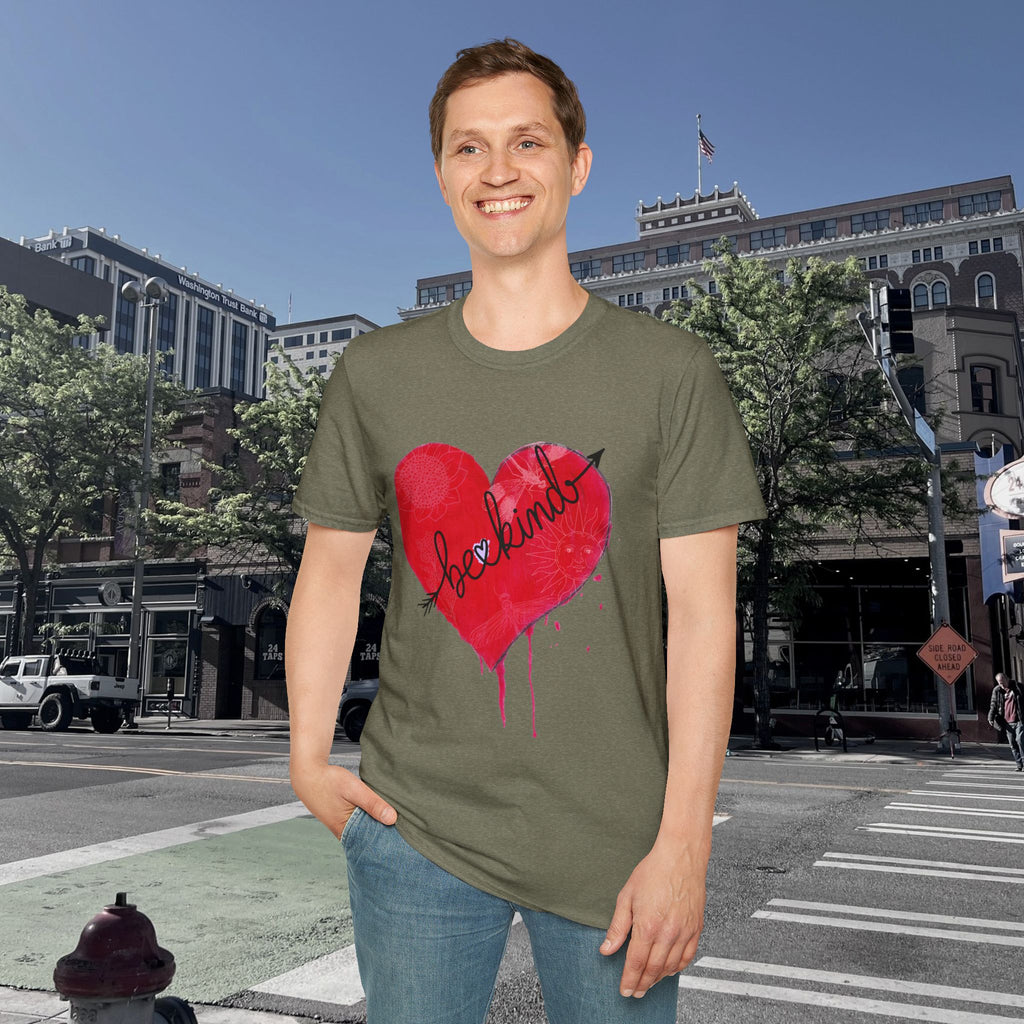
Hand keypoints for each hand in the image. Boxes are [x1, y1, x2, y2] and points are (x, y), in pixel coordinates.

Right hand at [290, 761, 396, 838]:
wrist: (307, 774)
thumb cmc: (330, 781)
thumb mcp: (354, 789)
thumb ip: (373, 804)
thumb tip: (393, 819)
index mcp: (345, 830)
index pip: (370, 844)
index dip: (386, 843)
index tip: (404, 842)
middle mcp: (343, 832)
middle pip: (368, 838)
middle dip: (383, 836)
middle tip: (405, 835)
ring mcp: (340, 826)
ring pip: (363, 830)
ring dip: (376, 826)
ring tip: (397, 824)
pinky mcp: (340, 818)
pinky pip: (358, 823)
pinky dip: (368, 819)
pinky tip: (380, 814)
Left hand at [599, 838, 707, 997]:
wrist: (680, 856)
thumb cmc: (654, 871)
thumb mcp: (626, 896)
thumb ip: (618, 926)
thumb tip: (607, 948)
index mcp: (648, 925)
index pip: (635, 963)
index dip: (629, 980)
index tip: (624, 990)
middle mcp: (668, 933)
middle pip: (653, 969)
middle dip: (642, 984)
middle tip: (635, 992)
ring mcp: (684, 932)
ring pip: (671, 966)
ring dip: (658, 979)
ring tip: (649, 982)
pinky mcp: (696, 928)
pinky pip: (688, 956)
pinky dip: (678, 967)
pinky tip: (670, 969)